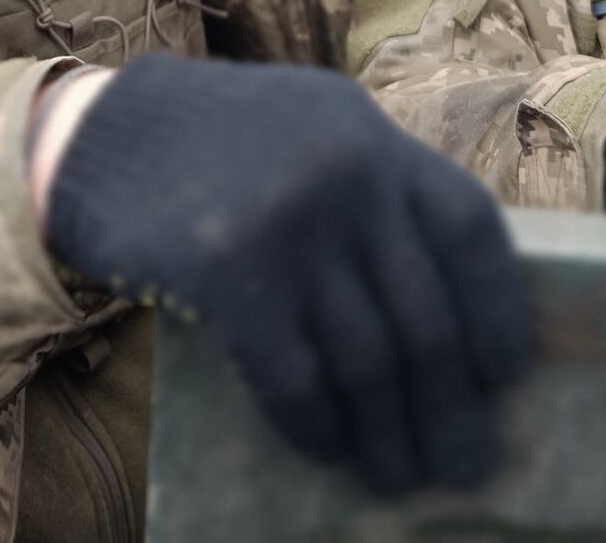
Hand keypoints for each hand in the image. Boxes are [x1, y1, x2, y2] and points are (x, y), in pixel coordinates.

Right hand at [41, 54, 527, 493]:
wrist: (100, 134)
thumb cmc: (215, 144)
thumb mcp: (314, 129)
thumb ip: (375, 194)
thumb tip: (447, 320)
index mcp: (374, 137)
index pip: (471, 231)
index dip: (497, 311)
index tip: (505, 374)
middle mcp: (347, 176)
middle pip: (424, 316)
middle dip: (450, 407)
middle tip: (466, 464)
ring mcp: (290, 225)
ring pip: (367, 360)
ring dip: (389, 434)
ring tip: (401, 477)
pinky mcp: (231, 275)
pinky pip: (296, 378)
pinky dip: (319, 428)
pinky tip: (328, 450)